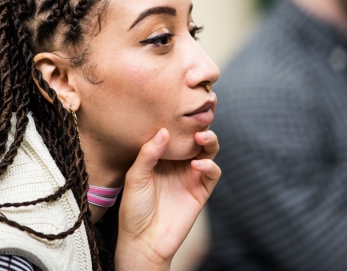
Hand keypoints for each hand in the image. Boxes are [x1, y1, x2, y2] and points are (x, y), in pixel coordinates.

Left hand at [114, 129, 220, 270]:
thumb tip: (163, 131)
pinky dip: (210, 165)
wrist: (143, 241)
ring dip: (209, 140)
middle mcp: (177, 162)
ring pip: (208, 150)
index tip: (182, 104)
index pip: (175, 131)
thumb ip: (148, 154)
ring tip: (201, 137)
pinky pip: (213, 173)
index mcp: (160, 156)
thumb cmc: (134, 209)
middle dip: (200, 124)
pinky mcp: (201, 190)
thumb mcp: (135, 177)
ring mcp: (191, 175)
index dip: (180, 118)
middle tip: (199, 118)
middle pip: (195, 136)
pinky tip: (198, 165)